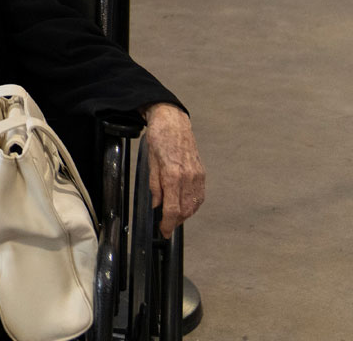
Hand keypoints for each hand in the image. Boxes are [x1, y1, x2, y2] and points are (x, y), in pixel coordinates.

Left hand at [142, 102, 203, 236]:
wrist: (173, 122)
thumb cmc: (159, 139)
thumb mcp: (150, 163)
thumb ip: (155, 187)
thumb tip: (157, 205)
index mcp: (173, 175)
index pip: (172, 209)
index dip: (168, 224)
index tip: (164, 231)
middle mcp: (188, 177)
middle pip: (185, 210)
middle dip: (175, 222)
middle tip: (166, 226)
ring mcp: (197, 175)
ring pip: (194, 205)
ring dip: (184, 215)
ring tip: (174, 218)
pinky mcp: (202, 172)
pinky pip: (199, 195)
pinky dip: (193, 205)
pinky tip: (185, 206)